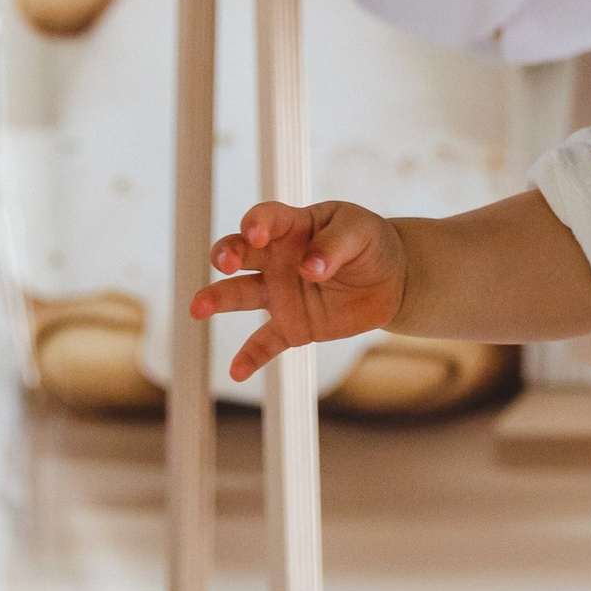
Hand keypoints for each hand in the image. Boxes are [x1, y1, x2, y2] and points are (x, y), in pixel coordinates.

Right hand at [189, 198, 406, 382]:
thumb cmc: (368, 244)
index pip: (265, 219)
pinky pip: (265, 342)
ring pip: (241, 294)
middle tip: (225, 262)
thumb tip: (309, 268)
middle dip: (226, 254)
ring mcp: (280, 294)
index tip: (256, 234)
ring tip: (198, 307)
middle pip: (240, 253)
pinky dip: (251, 357)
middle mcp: (276, 259)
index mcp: (292, 227)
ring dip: (217, 298)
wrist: (391, 279)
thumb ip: (333, 246)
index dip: (257, 224)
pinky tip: (237, 371)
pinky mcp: (291, 326)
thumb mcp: (360, 233)